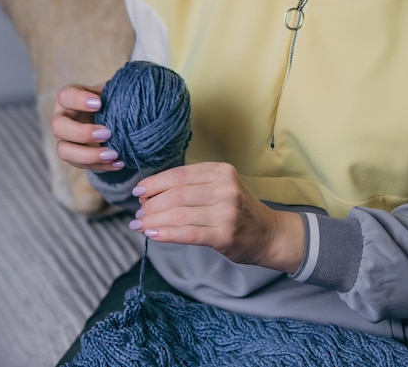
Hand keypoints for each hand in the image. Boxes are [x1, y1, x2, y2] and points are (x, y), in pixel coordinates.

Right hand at [51, 83, 125, 170]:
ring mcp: (66, 140)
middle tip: (107, 133)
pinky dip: (101, 166)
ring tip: (113, 154)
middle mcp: (62, 120)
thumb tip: (130, 92)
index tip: (99, 103)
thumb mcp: (112, 93)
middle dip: (82, 132)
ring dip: (89, 155)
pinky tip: (119, 163)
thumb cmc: (110, 102)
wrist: (112, 120)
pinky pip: (82, 166)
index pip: (65, 96)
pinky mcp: (75, 158)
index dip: (78, 100)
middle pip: (58, 127)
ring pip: (64, 151)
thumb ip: (116, 91)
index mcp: (69, 99)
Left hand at [129, 162, 303, 272]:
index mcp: (221, 171)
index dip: (154, 183)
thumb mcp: (220, 187)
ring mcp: (226, 212)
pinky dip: (166, 234)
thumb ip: (191, 187)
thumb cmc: (238, 211)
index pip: (179, 175)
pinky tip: (152, 235)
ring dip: (153, 220)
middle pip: (176, 195)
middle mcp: (225, 188)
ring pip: (178, 214)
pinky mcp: (224, 234)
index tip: (138, 191)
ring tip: (139, 225)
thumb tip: (148, 193)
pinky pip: (187, 233)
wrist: (269, 234)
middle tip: (138, 213)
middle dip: (151, 205)